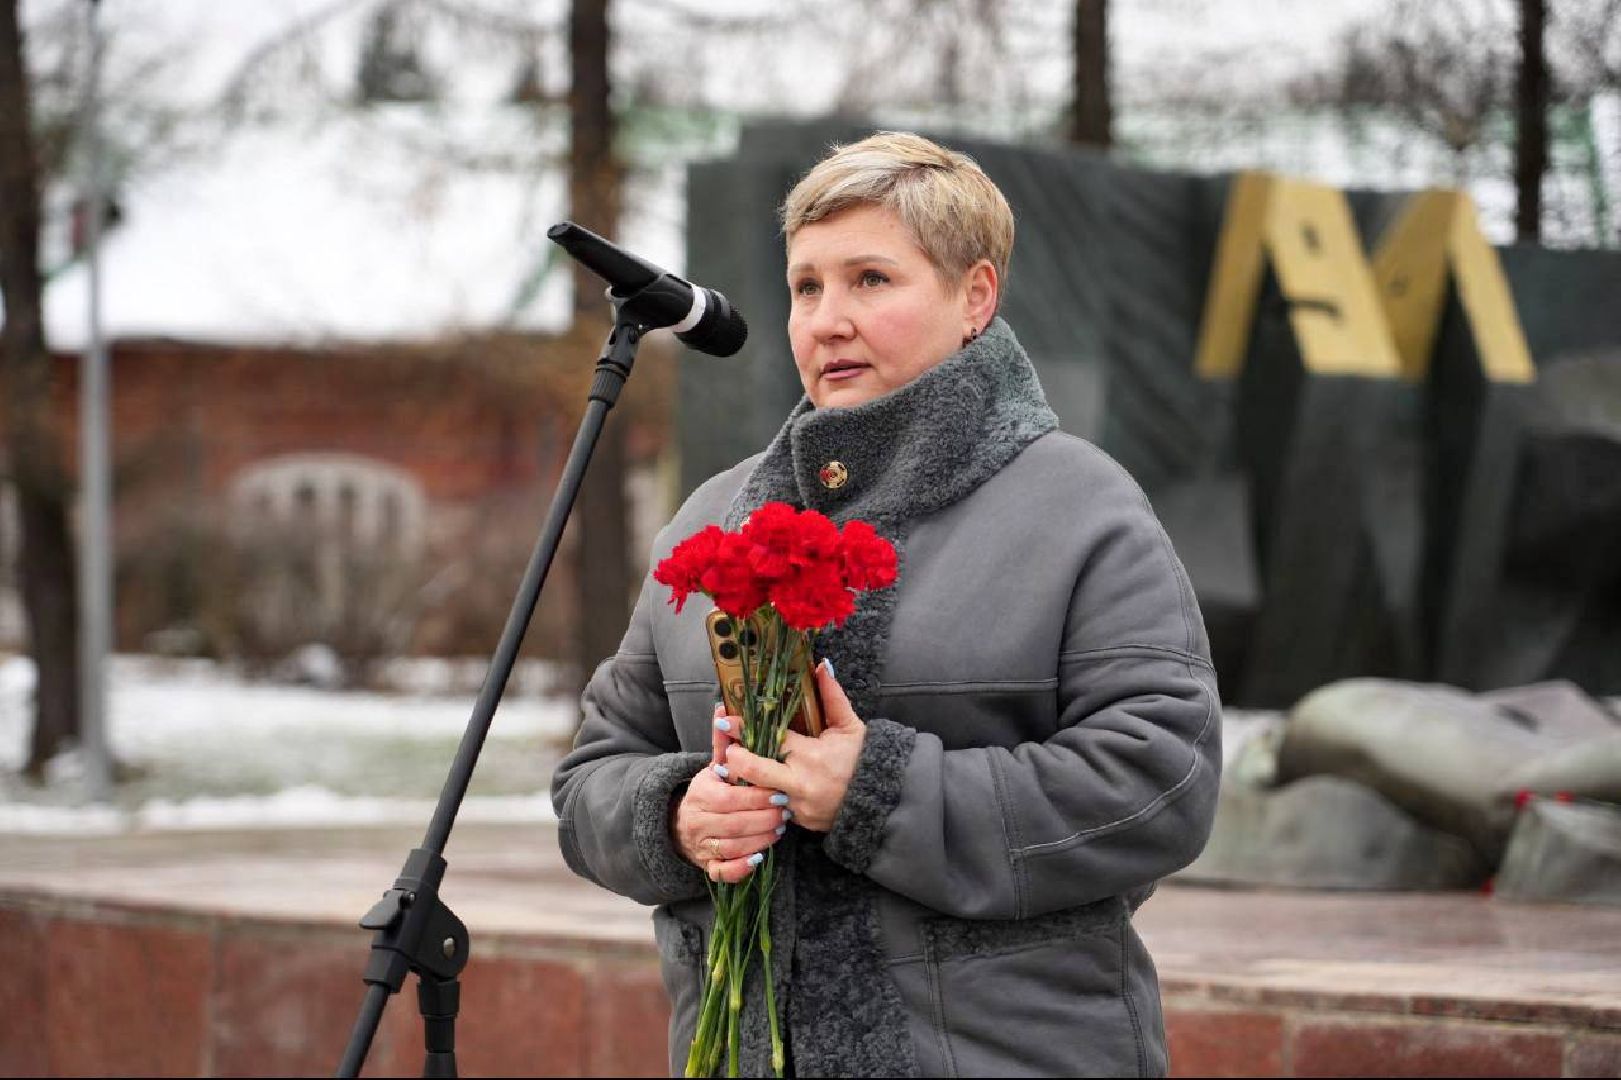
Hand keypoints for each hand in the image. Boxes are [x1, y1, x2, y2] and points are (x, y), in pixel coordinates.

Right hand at [672, 704, 789, 883]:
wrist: (683, 826)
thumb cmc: (709, 791)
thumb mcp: (714, 766)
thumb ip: (723, 742)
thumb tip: (723, 708)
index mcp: (701, 792)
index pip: (729, 797)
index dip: (756, 797)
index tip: (780, 792)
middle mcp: (698, 820)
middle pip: (734, 823)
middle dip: (763, 818)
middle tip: (785, 812)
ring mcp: (702, 845)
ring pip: (733, 847)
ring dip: (760, 840)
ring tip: (779, 829)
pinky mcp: (707, 866)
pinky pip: (723, 872)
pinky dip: (741, 868)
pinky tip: (759, 859)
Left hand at [723, 660, 864, 832]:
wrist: (879, 801)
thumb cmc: (863, 760)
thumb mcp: (850, 727)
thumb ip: (833, 697)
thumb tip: (822, 666)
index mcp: (812, 755)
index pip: (770, 738)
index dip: (744, 729)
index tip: (726, 720)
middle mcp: (801, 783)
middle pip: (753, 771)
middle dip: (733, 759)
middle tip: (726, 748)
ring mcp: (797, 806)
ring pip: (758, 794)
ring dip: (745, 781)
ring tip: (735, 767)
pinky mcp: (798, 821)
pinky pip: (773, 807)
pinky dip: (765, 795)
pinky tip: (759, 785)